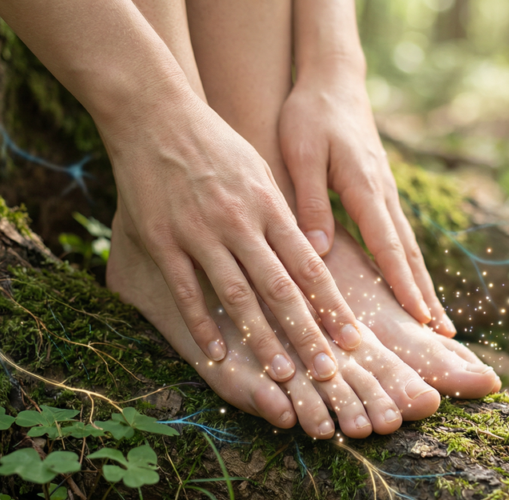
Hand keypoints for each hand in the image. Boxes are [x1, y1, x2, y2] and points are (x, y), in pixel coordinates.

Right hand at [101, 93, 361, 381]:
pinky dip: (203, 324)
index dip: (332, 306)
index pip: (310, 265)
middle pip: (281, 288)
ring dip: (263, 340)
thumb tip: (313, 253)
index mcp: (269, 206)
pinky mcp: (165, 239)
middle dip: (307, 334)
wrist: (156, 115)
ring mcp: (200, 232)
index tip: (353, 340)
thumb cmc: (215, 145)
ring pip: (238, 296)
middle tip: (328, 374)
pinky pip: (187, 290)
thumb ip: (283, 215)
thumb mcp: (260, 171)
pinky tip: (216, 354)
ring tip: (283, 376)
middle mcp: (240, 222)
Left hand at [278, 67, 455, 336]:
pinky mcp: (380, 192)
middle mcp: (384, 195)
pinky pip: (398, 236)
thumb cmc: (311, 115)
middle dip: (426, 296)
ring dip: (422, 286)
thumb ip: (310, 202)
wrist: (332, 82)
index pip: (389, 246)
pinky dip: (408, 266)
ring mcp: (386, 194)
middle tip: (444, 336)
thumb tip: (317, 251)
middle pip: (409, 254)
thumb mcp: (301, 155)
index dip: (403, 285)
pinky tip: (410, 286)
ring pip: (408, 247)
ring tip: (437, 323)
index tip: (419, 319)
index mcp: (366, 189)